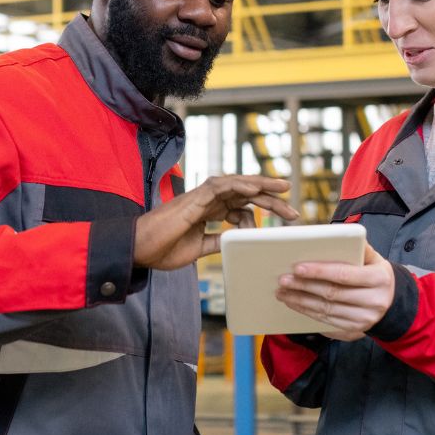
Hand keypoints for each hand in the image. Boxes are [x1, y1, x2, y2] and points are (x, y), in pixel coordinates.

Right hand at [134, 174, 298, 269]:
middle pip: (246, 194)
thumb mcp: (199, 249)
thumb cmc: (164, 248)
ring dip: (262, 184)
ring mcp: (202, 197)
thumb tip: (236, 243)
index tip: (283, 224)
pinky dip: (239, 185)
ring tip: (283, 187)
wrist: (140, 250)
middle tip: (294, 210)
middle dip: (272, 199)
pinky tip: (256, 189)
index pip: (244, 207)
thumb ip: (217, 242)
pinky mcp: (194, 198)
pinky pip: (221, 186)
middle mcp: (209, 200)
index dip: (264, 213)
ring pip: (238, 184)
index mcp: (211, 211)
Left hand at [276, 242, 394, 340]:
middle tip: (283, 280)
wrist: (391, 303)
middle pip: (332, 294)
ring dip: (301, 301)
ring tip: (283, 292)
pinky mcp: (354, 330)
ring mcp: (364, 319)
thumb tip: (336, 235)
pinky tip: (294, 303)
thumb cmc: (375, 274)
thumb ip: (358, 248)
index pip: (344, 275)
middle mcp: (374, 301)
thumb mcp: (374, 258)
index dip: (319, 271)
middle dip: (304, 286)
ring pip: (326, 310)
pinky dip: (307, 312)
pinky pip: (326, 321)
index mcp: (379, 279)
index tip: (297, 268)